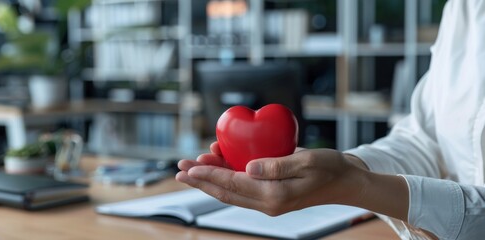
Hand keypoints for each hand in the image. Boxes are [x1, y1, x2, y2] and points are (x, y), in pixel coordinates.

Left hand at [176, 142, 369, 215]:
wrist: (346, 182)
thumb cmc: (330, 168)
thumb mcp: (306, 161)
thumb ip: (276, 165)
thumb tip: (247, 167)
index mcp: (274, 196)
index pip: (233, 184)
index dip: (209, 174)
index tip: (190, 167)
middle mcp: (267, 202)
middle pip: (225, 192)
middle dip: (200, 180)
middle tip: (179, 169)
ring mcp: (267, 201)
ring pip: (230, 192)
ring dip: (209, 180)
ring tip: (191, 167)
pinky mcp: (270, 195)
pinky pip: (241, 188)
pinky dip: (226, 177)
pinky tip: (217, 163)